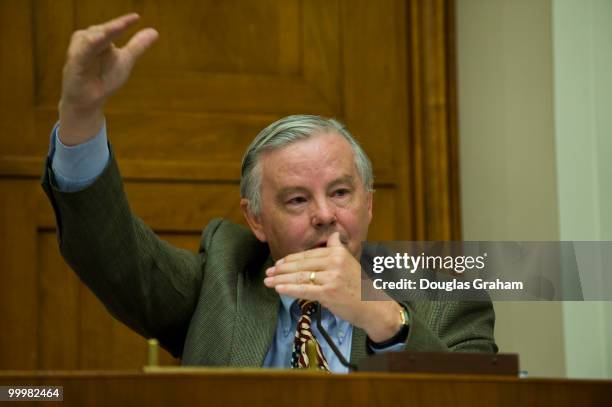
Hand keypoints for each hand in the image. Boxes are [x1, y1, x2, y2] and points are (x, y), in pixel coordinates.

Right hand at [59, 13, 157, 144]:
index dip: (124, 22)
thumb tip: (154, 32)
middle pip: (102, 30)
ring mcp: (79, 51)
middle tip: (130, 20)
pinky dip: (87, 46)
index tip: (136, 17)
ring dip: (101, 33)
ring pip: (89, 38)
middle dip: (114, 26)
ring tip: (114, 29)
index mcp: (100, 38)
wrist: (90, 100)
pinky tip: (97, 40)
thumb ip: (137, 46)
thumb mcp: (125, 60)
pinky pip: (80, 53)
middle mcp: (88, 41)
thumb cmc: (104, 78)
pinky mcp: (73, 63)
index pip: (113, 28)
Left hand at [264, 232, 402, 341]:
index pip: (308, 255)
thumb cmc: (359, 286)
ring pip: (300, 277)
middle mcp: (334, 262)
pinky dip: (289, 289)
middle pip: (301, 265)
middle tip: (268, 272)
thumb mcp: (350, 261)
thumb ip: (338, 248)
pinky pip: (303, 290)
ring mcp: (331, 277)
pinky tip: (278, 288)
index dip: (290, 259)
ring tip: (268, 281)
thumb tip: (333, 235)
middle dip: (281, 269)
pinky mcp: (328, 293)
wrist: (373, 305)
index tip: (278, 263)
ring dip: (280, 279)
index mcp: (337, 252)